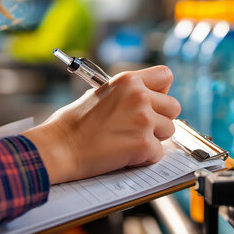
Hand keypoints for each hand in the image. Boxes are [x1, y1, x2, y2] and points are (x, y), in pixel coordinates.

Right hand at [23, 66, 180, 183]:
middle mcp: (139, 97)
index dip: (161, 91)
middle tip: (139, 127)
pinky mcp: (143, 144)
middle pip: (174, 107)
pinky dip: (144, 158)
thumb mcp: (101, 93)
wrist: (59, 147)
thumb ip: (127, 93)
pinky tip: (125, 155)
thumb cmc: (73, 123)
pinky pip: (158, 153)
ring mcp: (143, 121)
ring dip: (154, 138)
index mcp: (128, 80)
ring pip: (169, 130)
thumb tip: (149, 98)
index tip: (152, 101)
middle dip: (161, 118)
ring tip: (128, 141)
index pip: (166, 76)